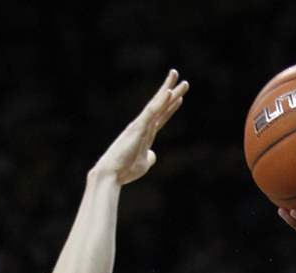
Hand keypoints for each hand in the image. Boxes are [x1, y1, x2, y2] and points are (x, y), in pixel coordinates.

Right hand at [91, 69, 188, 185]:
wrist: (112, 173)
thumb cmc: (125, 169)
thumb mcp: (143, 164)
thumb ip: (149, 157)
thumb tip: (153, 155)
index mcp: (146, 133)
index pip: (161, 116)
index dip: (170, 106)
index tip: (179, 95)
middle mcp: (143, 126)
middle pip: (161, 106)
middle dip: (172, 91)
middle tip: (183, 80)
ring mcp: (141, 125)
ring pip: (157, 104)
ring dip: (168, 90)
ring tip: (177, 76)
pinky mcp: (138, 128)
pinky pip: (152, 112)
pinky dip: (161, 102)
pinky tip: (169, 93)